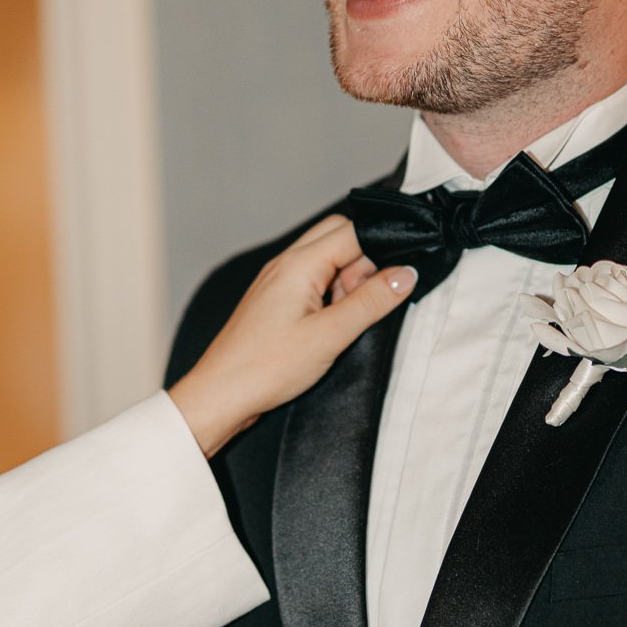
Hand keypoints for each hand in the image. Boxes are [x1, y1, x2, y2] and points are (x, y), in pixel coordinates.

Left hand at [167, 216, 413, 456]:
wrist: (221, 395)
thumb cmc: (264, 367)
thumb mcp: (330, 335)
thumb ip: (371, 302)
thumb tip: (405, 275)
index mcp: (299, 263)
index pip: (353, 231)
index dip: (382, 250)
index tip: (397, 279)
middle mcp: (286, 264)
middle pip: (339, 237)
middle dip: (364, 263)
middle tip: (365, 301)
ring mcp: (279, 281)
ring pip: (327, 260)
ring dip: (347, 282)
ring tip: (342, 321)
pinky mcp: (276, 301)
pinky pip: (313, 282)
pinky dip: (330, 297)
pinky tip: (328, 327)